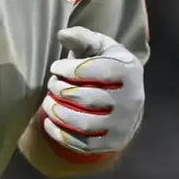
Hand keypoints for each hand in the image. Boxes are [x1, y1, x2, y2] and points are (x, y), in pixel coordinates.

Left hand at [36, 26, 144, 162]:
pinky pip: (83, 144)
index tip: (55, 67)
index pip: (95, 71)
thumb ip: (82, 37)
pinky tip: (49, 122)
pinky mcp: (115, 142)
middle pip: (87, 98)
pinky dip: (61, 135)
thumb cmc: (108, 66)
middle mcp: (132, 99)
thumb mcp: (101, 47)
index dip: (68, 69)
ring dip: (58, 113)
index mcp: (129, 71)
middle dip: (60, 90)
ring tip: (47, 102)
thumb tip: (62, 35)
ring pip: (84, 124)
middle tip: (51, 84)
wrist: (128, 97)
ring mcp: (124, 124)